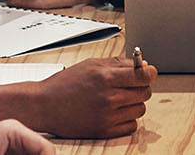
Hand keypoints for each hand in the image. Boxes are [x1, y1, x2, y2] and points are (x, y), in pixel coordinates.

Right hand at [26, 57, 155, 137]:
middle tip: (129, 85)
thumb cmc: (65, 84)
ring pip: (140, 109)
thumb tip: (142, 65)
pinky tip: (115, 112)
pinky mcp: (105, 131)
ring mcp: (107, 116)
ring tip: (118, 99)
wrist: (44, 105)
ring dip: (134, 103)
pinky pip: (132, 126)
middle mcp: (109, 98)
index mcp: (105, 78)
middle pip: (145, 93)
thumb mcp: (91, 64)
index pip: (144, 76)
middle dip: (141, 87)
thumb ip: (119, 64)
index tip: (149, 72)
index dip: (150, 73)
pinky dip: (127, 119)